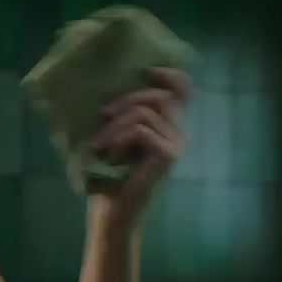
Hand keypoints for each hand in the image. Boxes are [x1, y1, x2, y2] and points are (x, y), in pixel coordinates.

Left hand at [90, 67, 192, 228]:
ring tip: (99, 144)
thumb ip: (122, 114)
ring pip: (146, 113)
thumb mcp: (112, 136)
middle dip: (127, 99)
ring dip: (116, 124)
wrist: (111, 210)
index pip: (182, 92)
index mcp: (166, 126)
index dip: (170, 76)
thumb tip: (109, 86)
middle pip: (160, 96)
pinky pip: (141, 131)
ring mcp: (175, 144)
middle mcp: (177, 133)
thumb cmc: (107, 175)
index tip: (147, 70)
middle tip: (102, 114)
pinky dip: (119, 140)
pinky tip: (110, 156)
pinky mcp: (168, 155)